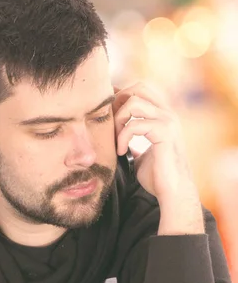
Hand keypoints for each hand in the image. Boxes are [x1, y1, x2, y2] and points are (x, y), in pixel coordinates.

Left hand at [113, 82, 203, 233]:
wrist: (174, 195)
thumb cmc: (157, 176)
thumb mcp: (140, 152)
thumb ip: (132, 138)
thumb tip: (114, 131)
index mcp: (163, 115)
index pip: (141, 89)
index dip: (121, 96)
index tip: (108, 115)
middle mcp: (168, 113)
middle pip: (138, 87)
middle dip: (119, 101)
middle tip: (111, 123)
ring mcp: (168, 121)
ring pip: (134, 101)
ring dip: (118, 118)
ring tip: (115, 138)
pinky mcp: (165, 133)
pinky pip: (135, 124)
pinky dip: (122, 136)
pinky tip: (120, 151)